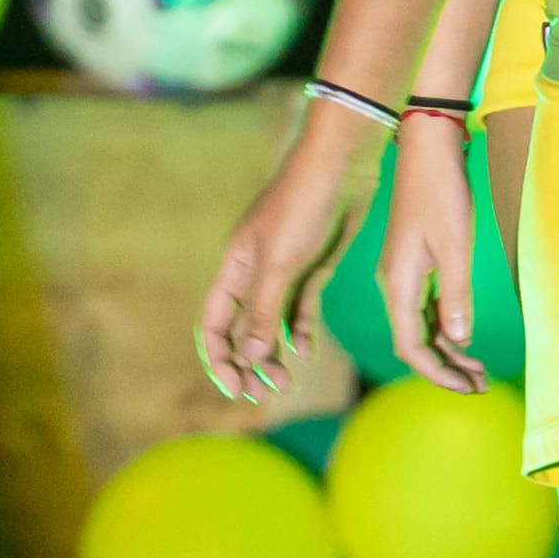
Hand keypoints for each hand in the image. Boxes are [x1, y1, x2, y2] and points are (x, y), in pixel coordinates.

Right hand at [193, 99, 380, 405]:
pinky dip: (300, 332)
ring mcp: (285, 271)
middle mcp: (254, 273)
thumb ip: (264, 311)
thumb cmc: (303, 205)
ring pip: (271, 324)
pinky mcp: (314, 268)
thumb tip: (250, 357)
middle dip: (248, 364)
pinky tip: (307, 352)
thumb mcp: (280, 262)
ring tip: (286, 382)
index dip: (219, 358)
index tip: (236, 389)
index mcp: (235, 268)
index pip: (215, 324)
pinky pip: (300, 309)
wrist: (343, 163)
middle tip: (265, 394)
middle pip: (242, 330)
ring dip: (274, 355)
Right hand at [374, 116, 484, 392]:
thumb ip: (455, 296)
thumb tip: (458, 340)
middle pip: (414, 342)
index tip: (466, 387)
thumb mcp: (455, 246)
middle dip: (445, 368)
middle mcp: (395, 284)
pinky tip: (465, 338)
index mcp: (398, 283)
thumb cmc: (441, 192)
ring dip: (448, 351)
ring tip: (478, 371)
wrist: (427, 148)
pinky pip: (425, 307)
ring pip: (421, 326)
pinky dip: (445, 327)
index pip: (410, 346)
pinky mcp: (413, 263)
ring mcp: (403, 274)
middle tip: (480, 386)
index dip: (437, 372)